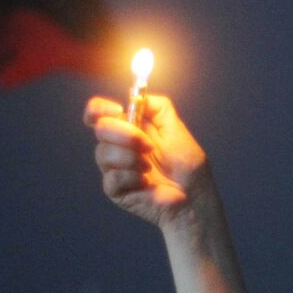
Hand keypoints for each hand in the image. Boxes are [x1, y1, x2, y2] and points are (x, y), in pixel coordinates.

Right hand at [84, 94, 208, 227]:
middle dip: (126, 134)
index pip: (98, 113)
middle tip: (149, 147)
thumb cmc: (188, 167)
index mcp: (128, 129)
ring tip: (150, 168)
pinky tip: (146, 184)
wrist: (195, 198)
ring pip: (104, 153)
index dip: (99, 108)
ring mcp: (113, 168)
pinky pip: (112, 177)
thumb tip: (139, 94)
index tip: (117, 110)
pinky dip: (133, 178)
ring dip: (132, 158)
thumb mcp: (177, 130)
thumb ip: (159, 108)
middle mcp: (117, 146)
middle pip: (100, 129)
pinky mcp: (115, 190)